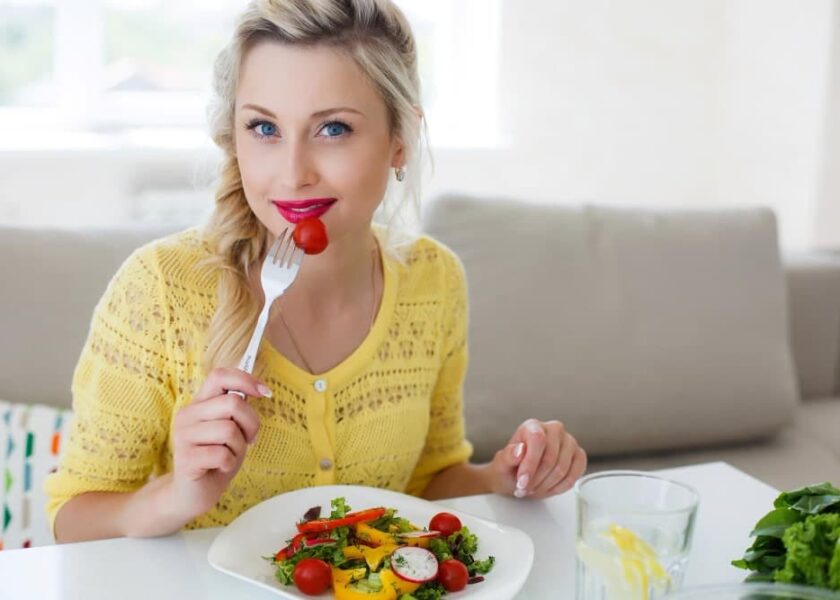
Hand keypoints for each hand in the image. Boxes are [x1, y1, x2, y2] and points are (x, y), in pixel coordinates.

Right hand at [165, 368, 267, 521]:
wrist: (193, 494)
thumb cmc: (217, 457)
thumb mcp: (232, 428)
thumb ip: (238, 409)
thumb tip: (259, 389)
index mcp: (199, 403)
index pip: (219, 375)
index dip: (245, 380)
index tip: (265, 393)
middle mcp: (187, 415)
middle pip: (233, 403)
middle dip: (251, 423)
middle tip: (248, 440)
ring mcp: (183, 436)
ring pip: (229, 430)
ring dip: (239, 447)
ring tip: (229, 455)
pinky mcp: (185, 458)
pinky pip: (222, 454)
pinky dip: (230, 463)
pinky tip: (221, 467)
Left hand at [487, 418, 586, 498]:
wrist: (519, 477)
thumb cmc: (511, 469)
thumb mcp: (502, 464)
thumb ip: (508, 456)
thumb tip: (520, 450)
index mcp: (532, 426)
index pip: (537, 440)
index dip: (530, 464)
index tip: (522, 482)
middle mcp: (554, 429)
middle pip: (550, 458)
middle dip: (536, 480)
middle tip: (525, 489)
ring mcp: (569, 441)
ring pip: (563, 468)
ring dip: (547, 485)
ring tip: (534, 488)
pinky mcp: (579, 455)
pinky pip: (576, 473)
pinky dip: (561, 486)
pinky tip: (549, 488)